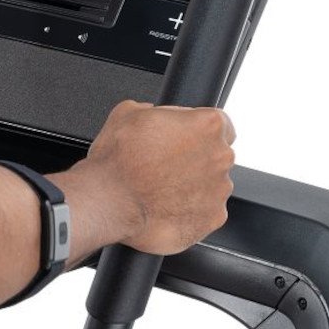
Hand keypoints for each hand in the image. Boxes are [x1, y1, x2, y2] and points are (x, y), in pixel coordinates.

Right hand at [76, 100, 235, 256]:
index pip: (221, 123)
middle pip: (217, 154)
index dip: (198, 131)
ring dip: (193, 185)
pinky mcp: (213, 218)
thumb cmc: (117, 161)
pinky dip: (191, 210)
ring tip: (161, 189)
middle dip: (196, 159)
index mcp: (207, 125)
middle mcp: (220, 156)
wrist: (106, 202)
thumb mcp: (127, 113)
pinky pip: (207, 211)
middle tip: (165, 165)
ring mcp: (219, 190)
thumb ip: (154, 110)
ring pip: (213, 184)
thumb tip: (154, 113)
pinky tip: (166, 206)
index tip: (184, 140)